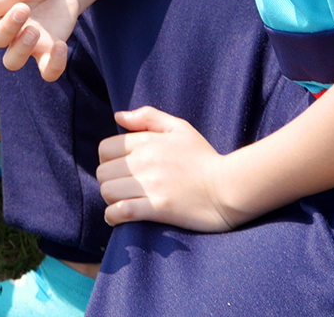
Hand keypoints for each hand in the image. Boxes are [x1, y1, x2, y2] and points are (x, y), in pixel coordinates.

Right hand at [0, 0, 82, 81]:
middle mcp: (4, 29)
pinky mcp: (45, 54)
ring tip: (35, 31)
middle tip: (25, 9)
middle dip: (9, 25)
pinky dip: (53, 65)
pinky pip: (46, 72)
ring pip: (12, 61)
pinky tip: (62, 45)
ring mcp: (24, 45)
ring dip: (21, 49)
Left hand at [96, 107, 241, 232]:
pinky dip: (113, 216)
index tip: (118, 170)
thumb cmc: (205, 158)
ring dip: (110, 199)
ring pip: (108, 191)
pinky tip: (117, 218)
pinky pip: (122, 211)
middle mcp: (144, 161)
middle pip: (103, 172)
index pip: (105, 149)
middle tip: (121, 188)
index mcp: (147, 141)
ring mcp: (151, 185)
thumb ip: (148, 117)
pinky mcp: (158, 208)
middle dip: (108, 181)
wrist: (230, 186)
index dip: (107, 161)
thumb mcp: (179, 128)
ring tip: (121, 202)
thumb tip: (118, 116)